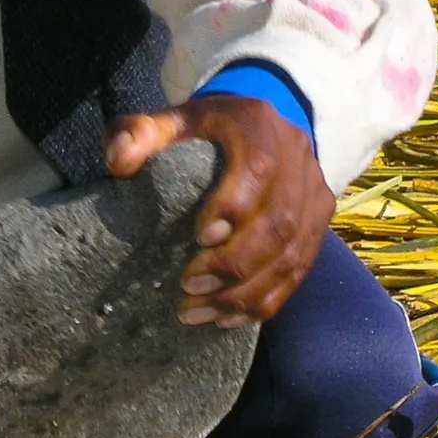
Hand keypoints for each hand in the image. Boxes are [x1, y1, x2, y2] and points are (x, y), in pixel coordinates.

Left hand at [106, 95, 333, 326]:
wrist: (264, 125)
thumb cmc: (208, 127)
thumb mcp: (173, 119)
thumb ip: (140, 133)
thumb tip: (119, 161)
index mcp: (259, 128)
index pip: (258, 170)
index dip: (233, 207)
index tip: (198, 238)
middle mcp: (297, 160)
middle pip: (278, 222)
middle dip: (234, 263)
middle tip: (189, 285)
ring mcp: (314, 195)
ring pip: (292, 255)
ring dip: (246, 292)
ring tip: (199, 310)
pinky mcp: (319, 225)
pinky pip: (300, 271)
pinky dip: (266, 301)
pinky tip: (228, 318)